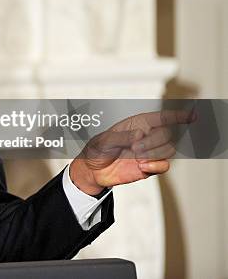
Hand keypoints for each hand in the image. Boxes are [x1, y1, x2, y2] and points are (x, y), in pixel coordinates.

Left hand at [70, 109, 195, 194]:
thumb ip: (121, 137)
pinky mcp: (149, 166)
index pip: (161, 117)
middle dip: (154, 141)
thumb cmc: (97, 150)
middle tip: (135, 148)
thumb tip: (140, 134)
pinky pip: (164, 165)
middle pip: (167, 134)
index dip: (177, 116)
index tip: (193, 115)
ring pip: (169, 149)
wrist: (93, 170)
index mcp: (137, 124)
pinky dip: (156, 165)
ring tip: (136, 157)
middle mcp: (146, 136)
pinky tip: (142, 166)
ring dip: (155, 153)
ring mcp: (149, 152)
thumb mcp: (104, 140)